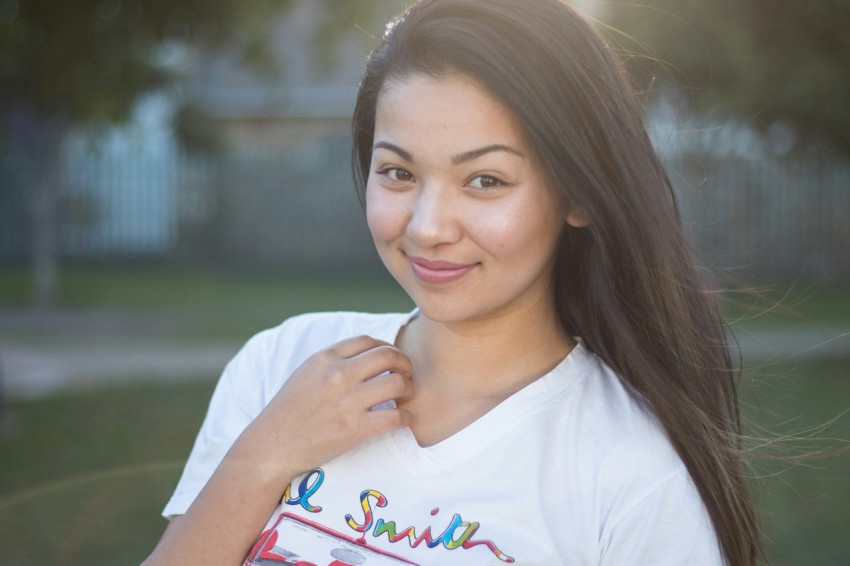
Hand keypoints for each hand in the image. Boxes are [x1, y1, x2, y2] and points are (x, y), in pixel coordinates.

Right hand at [243, 335, 412, 479]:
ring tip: (404, 397)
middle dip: (404, 363)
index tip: (391, 360)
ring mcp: (347, 402)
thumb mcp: (306, 373)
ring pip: (397, 383)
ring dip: (408, 389)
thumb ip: (333, 360)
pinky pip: (396, 417)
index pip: (368, 341)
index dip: (386, 347)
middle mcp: (338, 375)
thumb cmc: (289, 411)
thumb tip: (365, 354)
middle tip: (405, 375)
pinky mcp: (355, 429)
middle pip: (388, 356)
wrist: (272, 445)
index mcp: (325, 358)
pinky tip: (404, 420)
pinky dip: (406, 418)